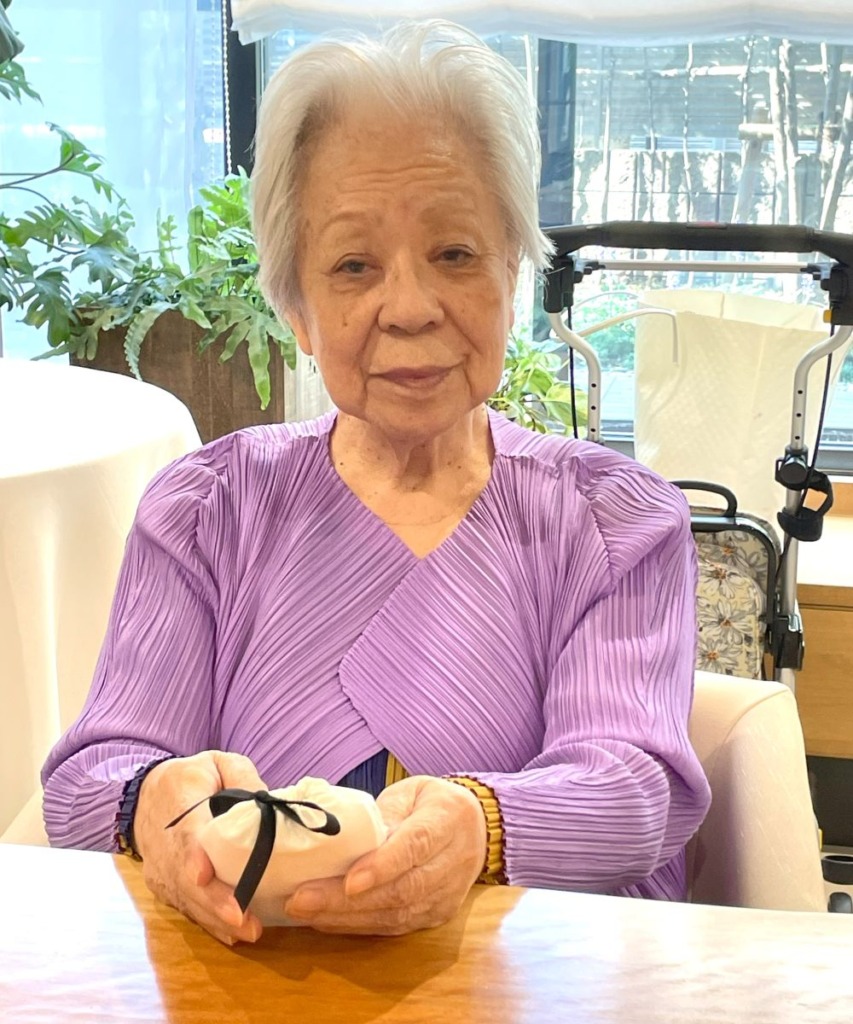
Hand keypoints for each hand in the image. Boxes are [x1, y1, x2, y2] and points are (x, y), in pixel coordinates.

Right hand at [133, 750, 266, 945]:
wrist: (144, 795)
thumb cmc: (188, 777)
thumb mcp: (217, 762)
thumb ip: (242, 776)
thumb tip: (268, 800)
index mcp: (179, 807)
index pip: (184, 836)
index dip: (193, 858)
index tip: (205, 876)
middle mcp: (165, 845)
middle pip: (185, 878)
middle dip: (213, 901)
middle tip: (243, 919)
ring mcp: (161, 870)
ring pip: (185, 898)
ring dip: (214, 918)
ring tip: (246, 932)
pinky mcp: (163, 886)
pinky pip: (184, 906)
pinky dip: (206, 921)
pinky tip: (230, 934)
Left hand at [284, 775, 487, 934]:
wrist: (476, 827)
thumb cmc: (433, 803)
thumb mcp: (410, 792)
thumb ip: (384, 813)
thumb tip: (343, 838)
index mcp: (448, 821)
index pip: (415, 846)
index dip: (382, 866)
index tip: (349, 881)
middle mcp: (453, 863)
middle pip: (401, 889)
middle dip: (346, 900)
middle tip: (300, 899)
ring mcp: (447, 895)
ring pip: (396, 914)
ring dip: (345, 917)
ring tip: (304, 911)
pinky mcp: (437, 916)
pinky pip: (396, 927)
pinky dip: (358, 926)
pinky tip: (327, 920)